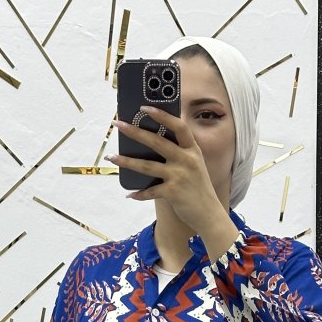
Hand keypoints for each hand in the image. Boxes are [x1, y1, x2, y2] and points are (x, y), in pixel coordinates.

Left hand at [108, 104, 222, 234]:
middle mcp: (186, 160)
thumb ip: (179, 153)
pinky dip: (140, 194)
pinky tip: (130, 194)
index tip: (144, 108)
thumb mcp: (194, 165)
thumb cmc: (198, 188)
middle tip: (118, 125)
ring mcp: (179, 176)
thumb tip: (151, 144)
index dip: (162, 115)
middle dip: (135, 132)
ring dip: (127, 162)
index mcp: (192, 149)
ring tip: (112, 157)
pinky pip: (151, 191)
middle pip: (157, 142)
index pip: (178, 126)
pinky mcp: (173, 192)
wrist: (209, 214)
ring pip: (147, 166)